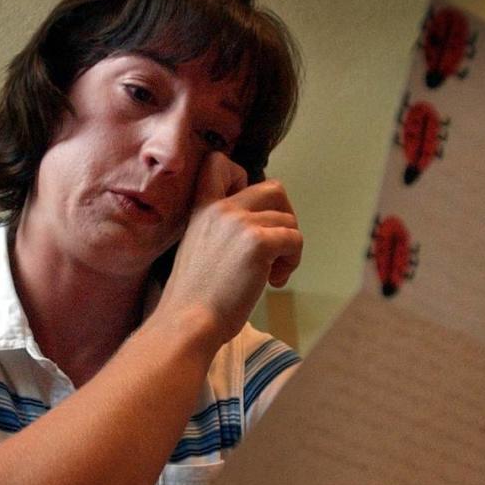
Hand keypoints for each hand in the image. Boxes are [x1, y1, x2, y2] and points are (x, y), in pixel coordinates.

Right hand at [157, 152, 302, 345]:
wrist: (188, 322)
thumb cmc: (194, 297)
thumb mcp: (197, 247)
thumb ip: (220, 230)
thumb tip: (258, 228)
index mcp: (202, 208)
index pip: (220, 163)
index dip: (244, 177)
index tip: (249, 212)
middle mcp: (222, 208)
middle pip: (275, 188)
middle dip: (285, 217)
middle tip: (276, 246)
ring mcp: (241, 223)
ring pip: (289, 221)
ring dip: (288, 248)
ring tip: (271, 274)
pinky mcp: (259, 243)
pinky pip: (296, 240)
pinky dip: (293, 262)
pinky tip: (274, 281)